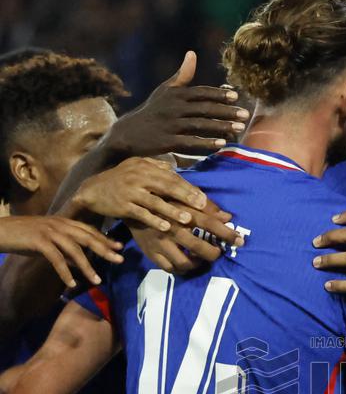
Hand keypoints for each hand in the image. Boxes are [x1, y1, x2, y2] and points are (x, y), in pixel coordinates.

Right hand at [0, 215, 122, 287]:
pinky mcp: (39, 241)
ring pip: (74, 249)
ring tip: (97, 280)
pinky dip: (65, 272)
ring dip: (87, 266)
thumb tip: (80, 262)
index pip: (88, 230)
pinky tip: (72, 284)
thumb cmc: (24, 236)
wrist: (1, 231)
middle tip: (120, 259)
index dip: (104, 238)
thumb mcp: (48, 240)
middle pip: (87, 237)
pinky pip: (56, 259)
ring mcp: (49, 232)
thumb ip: (64, 249)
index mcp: (63, 222)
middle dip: (105, 249)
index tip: (119, 247)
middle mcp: (59, 224)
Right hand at [69, 156, 229, 231]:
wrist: (93, 189)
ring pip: (155, 201)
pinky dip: (153, 220)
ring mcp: (130, 191)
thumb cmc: (119, 179)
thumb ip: (155, 166)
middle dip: (185, 196)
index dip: (188, 187)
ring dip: (172, 211)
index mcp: (145, 166)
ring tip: (187, 219)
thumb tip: (174, 168)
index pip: (171, 177)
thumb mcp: (135, 166)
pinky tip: (165, 227)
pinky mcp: (122, 205)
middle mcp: (138, 176)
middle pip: (166, 186)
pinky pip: (141, 214)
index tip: (203, 198)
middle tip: (201, 207)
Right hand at [104, 51, 249, 156]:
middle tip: (245, 115)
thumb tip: (192, 53)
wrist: (128, 133)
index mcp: (175, 94)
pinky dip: (206, 143)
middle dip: (226, 111)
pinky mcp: (167, 141)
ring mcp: (170, 125)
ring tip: (239, 130)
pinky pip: (190, 142)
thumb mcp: (165, 90)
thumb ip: (182, 75)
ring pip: (200, 125)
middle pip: (204, 109)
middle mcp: (174, 107)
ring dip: (221, 127)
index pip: (201, 92)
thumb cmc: (152, 111)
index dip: (219, 94)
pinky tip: (221, 144)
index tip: (236, 97)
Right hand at [128, 197, 245, 273]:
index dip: (227, 233)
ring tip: (202, 259)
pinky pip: (170, 268)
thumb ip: (206, 207)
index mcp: (181, 212)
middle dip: (213, 253)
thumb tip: (228, 216)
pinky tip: (188, 262)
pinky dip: (182, 268)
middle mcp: (171, 229)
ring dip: (197, 263)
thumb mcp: (184, 198)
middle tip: (218, 252)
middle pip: (198, 247)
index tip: (240, 241)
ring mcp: (160, 243)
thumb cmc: (164, 200)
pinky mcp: (152, 253)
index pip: (210, 223)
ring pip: (184, 262)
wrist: (133, 206)